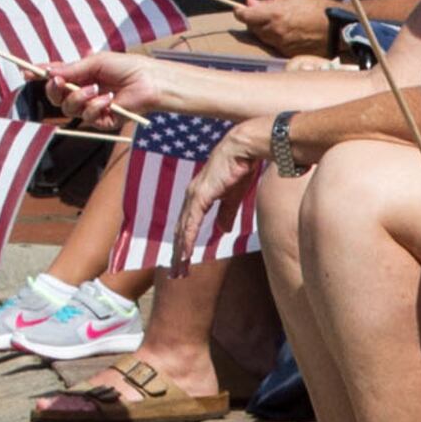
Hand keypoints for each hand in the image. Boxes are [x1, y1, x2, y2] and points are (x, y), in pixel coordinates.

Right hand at [38, 48, 165, 123]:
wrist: (150, 81)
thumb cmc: (126, 67)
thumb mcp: (96, 62)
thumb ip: (71, 69)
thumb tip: (47, 72)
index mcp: (80, 77)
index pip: (55, 79)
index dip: (40, 77)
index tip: (27, 73)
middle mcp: (83, 94)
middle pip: (55, 98)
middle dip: (53, 90)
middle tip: (58, 81)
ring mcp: (92, 109)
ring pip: (69, 109)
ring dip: (79, 97)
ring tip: (96, 88)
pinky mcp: (103, 122)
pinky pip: (88, 118)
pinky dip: (96, 106)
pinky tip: (109, 99)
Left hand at [174, 120, 270, 263]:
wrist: (244, 148)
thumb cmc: (241, 167)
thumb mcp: (233, 196)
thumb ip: (225, 214)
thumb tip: (221, 230)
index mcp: (199, 195)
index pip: (188, 224)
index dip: (185, 243)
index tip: (183, 261)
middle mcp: (192, 196)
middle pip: (181, 230)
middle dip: (178, 253)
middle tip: (176, 273)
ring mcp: (194, 195)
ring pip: (182, 230)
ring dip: (180, 252)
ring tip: (178, 270)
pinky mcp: (201, 195)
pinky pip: (191, 223)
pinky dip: (187, 240)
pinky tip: (185, 254)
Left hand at [239, 0, 335, 58]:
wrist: (339, 28)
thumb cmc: (318, 8)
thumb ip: (270, 2)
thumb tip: (252, 3)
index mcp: (275, 15)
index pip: (246, 16)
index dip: (240, 12)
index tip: (239, 9)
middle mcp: (275, 32)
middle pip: (252, 28)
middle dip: (254, 20)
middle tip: (260, 12)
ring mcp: (282, 45)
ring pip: (263, 38)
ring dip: (264, 29)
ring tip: (278, 21)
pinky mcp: (289, 54)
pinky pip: (275, 45)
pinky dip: (276, 38)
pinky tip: (286, 31)